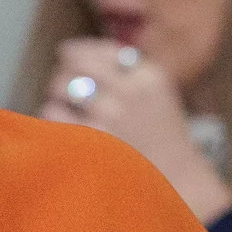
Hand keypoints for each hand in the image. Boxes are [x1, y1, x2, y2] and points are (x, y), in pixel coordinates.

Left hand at [39, 38, 231, 221]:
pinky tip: (65, 129)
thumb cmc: (160, 136)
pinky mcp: (94, 141)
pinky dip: (53, 119)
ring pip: (61, 86)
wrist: (177, 182)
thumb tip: (72, 52)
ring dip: (57, 96)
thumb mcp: (155, 93)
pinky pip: (53, 115)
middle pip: (76, 65)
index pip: (101, 49)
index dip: (77, 50)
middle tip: (65, 87)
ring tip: (65, 108)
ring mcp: (113, 116)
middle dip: (65, 74)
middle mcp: (132, 91)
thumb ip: (124, 70)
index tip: (66, 53)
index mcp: (150, 75)